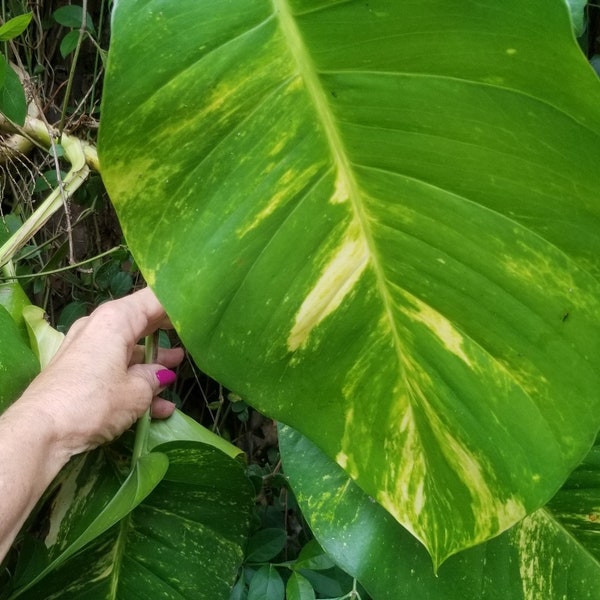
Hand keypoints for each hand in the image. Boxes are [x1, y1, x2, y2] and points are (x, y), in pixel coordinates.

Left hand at [16, 287, 183, 455]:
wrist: (41, 432)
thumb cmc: (95, 401)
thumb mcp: (136, 391)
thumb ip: (154, 377)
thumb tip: (161, 375)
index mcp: (116, 320)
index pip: (154, 300)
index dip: (178, 305)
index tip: (201, 313)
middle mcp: (100, 328)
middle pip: (141, 324)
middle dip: (166, 335)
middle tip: (193, 340)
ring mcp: (89, 352)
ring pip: (129, 352)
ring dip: (152, 367)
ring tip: (175, 378)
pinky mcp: (81, 374)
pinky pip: (115, 372)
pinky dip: (135, 385)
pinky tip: (158, 409)